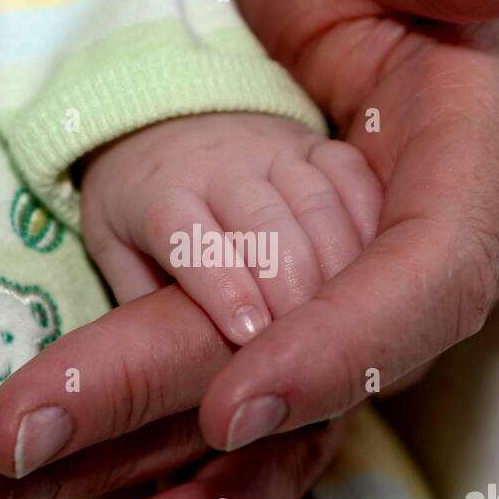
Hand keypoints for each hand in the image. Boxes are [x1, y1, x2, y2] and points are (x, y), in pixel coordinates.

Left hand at [0, 0, 498, 498]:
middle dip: (240, 446)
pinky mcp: (316, 322)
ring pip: (315, 414)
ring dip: (214, 491)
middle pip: (352, 368)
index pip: (430, 273)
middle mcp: (439, 244)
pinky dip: (208, 475)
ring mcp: (374, 295)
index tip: (232, 402)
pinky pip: (273, 410)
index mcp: (478, 149)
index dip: (345, 346)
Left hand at [80, 113, 379, 347]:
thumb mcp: (119, 251)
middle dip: (290, 290)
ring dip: (339, 270)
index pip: (189, 236)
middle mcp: (222, 163)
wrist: (171, 128)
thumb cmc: (142, 209)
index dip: (221, 285)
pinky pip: (355, 180)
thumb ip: (144, 303)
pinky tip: (379, 284)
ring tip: (351, 334)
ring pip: (316, 202)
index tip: (247, 334)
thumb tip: (177, 371)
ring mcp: (275, 150)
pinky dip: (372, 231)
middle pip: (264, 223)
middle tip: (310, 354)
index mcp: (163, 190)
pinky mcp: (318, 147)